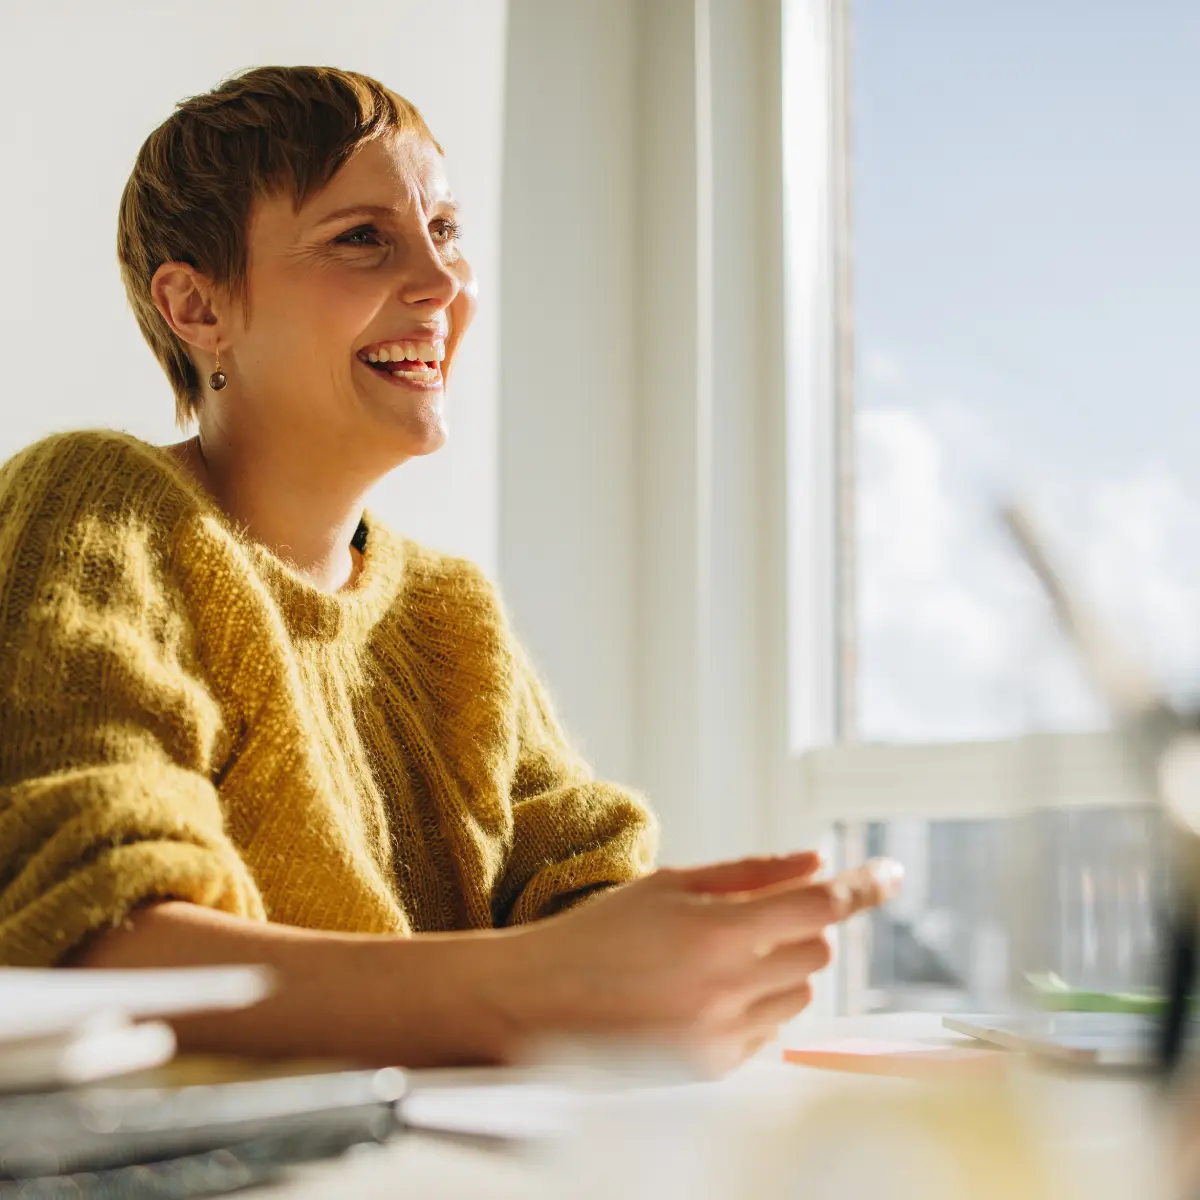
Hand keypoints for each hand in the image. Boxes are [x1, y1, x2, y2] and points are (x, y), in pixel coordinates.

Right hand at [503, 852, 902, 1074]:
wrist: (538, 1003)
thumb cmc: (599, 935)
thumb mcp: (671, 885)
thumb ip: (750, 873)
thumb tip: (813, 860)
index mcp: (717, 933)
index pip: (817, 906)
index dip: (859, 887)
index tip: (889, 876)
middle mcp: (727, 990)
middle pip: (815, 950)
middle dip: (795, 927)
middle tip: (745, 920)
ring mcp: (722, 1038)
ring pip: (798, 993)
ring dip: (777, 969)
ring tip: (713, 960)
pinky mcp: (713, 1071)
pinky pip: (768, 1032)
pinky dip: (752, 1008)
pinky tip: (698, 995)